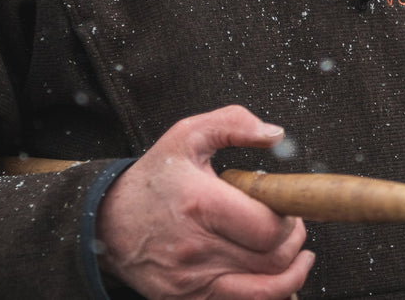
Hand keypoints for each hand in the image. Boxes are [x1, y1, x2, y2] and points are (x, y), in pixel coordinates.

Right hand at [96, 105, 314, 299]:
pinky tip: (276, 278)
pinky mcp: (187, 299)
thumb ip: (234, 123)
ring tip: (297, 255)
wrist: (106, 222)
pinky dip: (268, 294)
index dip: (290, 220)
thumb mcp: (188, 135)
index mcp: (201, 205)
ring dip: (290, 273)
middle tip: (294, 226)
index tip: (288, 206)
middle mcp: (196, 248)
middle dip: (295, 242)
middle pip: (271, 261)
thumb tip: (275, 134)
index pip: (268, 228)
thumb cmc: (154, 178)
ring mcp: (191, 281)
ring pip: (263, 291)